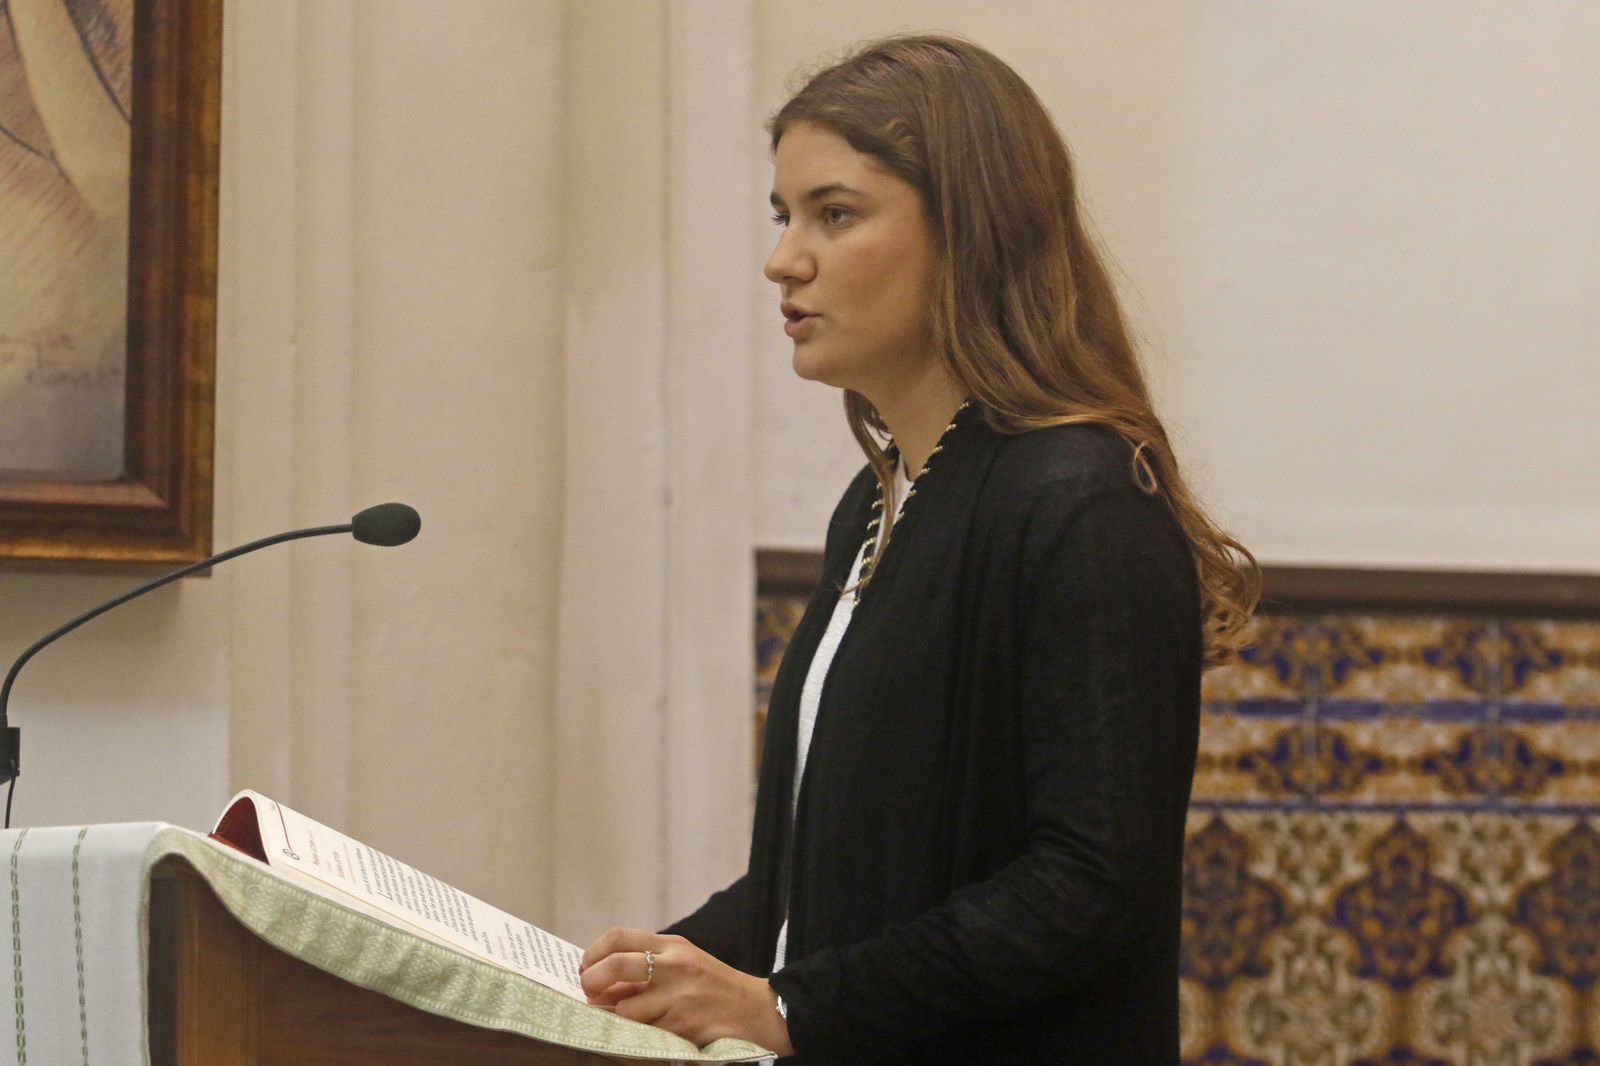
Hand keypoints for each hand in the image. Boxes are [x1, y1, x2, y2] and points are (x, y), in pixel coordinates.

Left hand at [580, 927, 793, 1055]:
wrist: (758, 1011)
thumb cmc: (714, 987)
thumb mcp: (683, 964)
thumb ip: (647, 967)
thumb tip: (599, 986)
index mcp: (672, 945)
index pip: (619, 937)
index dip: (593, 954)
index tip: (584, 969)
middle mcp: (675, 965)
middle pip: (616, 965)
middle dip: (592, 982)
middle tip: (588, 995)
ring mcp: (680, 997)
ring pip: (626, 1010)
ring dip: (616, 1020)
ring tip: (621, 1021)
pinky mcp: (684, 1026)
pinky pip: (645, 1034)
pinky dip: (638, 1037)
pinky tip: (644, 1034)